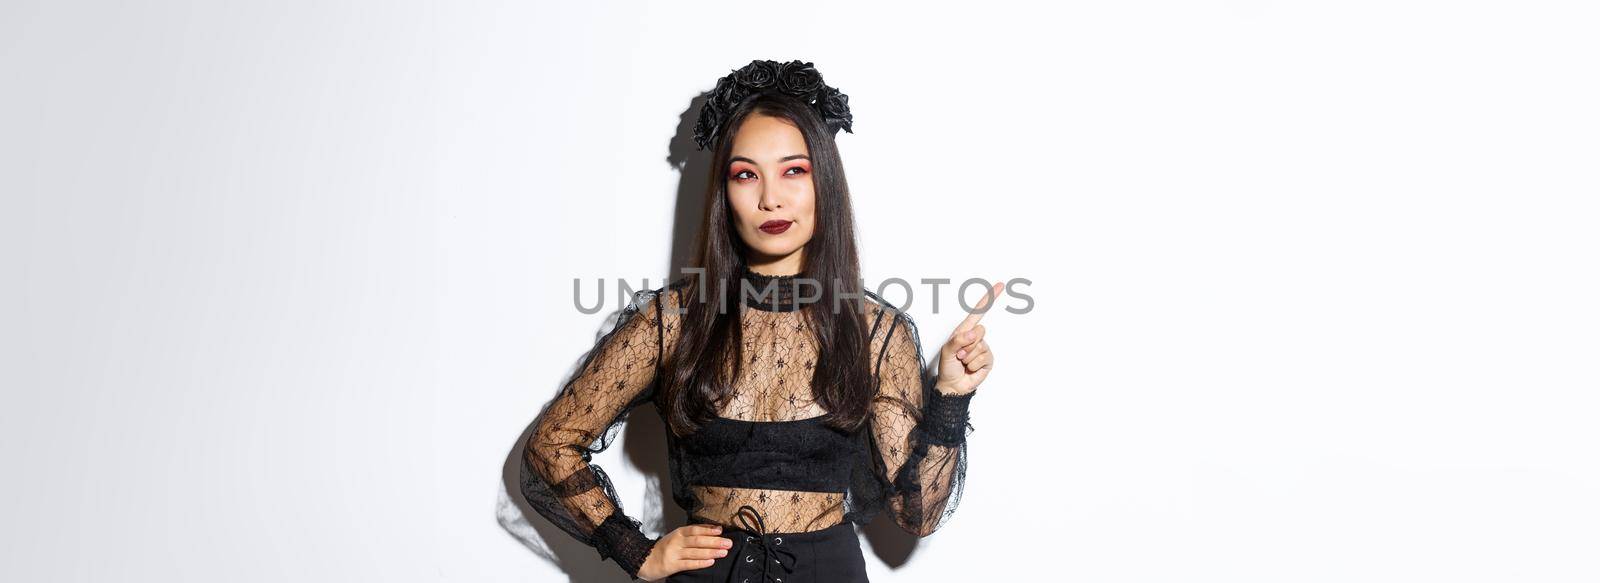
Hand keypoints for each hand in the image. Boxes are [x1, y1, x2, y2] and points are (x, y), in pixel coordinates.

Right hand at [636, 523, 732, 580]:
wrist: (645, 559)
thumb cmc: (664, 549)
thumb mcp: (676, 537)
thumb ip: (692, 534)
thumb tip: (712, 530)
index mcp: (678, 533)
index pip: (695, 529)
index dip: (709, 529)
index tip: (721, 530)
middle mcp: (676, 542)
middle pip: (698, 540)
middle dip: (715, 541)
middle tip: (728, 542)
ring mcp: (674, 553)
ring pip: (695, 552)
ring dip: (711, 551)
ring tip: (723, 552)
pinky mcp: (672, 565)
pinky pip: (689, 564)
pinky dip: (701, 563)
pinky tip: (710, 561)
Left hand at [935, 280, 1001, 395]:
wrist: (953, 386)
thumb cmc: (947, 367)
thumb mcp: (947, 351)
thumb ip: (957, 340)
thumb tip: (973, 333)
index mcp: (964, 330)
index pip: (978, 312)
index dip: (989, 298)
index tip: (1001, 286)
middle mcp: (975, 337)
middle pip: (980, 330)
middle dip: (967, 345)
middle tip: (959, 355)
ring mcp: (983, 348)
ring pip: (981, 346)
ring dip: (968, 357)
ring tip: (963, 362)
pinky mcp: (988, 360)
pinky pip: (984, 358)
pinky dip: (974, 365)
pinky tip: (970, 368)